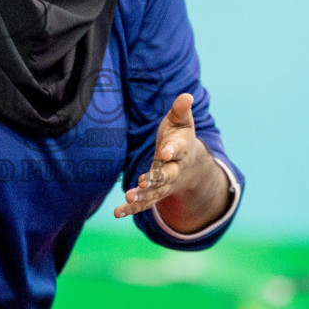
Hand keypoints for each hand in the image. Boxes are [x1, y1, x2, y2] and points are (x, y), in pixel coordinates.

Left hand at [115, 93, 226, 223]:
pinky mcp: (155, 193)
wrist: (189, 164)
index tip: (164, 153)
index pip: (177, 150)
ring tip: (129, 197)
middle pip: (167, 176)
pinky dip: (132, 209)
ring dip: (143, 196)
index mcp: (182, 150)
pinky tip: (118, 212)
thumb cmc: (180, 136)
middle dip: (156, 179)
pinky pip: (145, 203)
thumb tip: (186, 95)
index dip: (171, 151)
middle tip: (144, 181)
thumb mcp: (182, 121)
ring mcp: (165, 184)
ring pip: (155, 192)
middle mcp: (175, 170)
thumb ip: (181, 109)